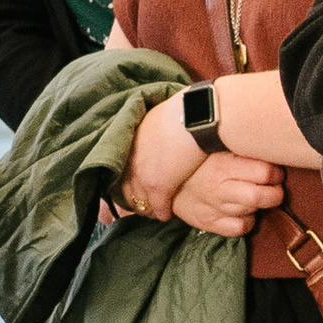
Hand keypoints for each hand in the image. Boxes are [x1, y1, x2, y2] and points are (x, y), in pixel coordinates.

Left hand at [121, 91, 206, 218]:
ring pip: (139, 200)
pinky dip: (163, 213)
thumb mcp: (164, 112)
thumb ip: (157, 124)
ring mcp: (142, 173)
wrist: (200, 115)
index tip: (137, 185)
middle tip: (143, 205)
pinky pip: (158, 207)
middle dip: (134, 198)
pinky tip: (167, 215)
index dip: (129, 179)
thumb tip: (167, 121)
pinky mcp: (158, 186)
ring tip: (156, 212)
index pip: (122, 165)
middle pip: (126, 186)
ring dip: (148, 208)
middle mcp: (131, 157)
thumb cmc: (190, 108)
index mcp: (131, 138)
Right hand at [169, 149, 284, 237]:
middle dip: (276, 194)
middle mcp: (218, 186)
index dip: (276, 173)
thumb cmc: (198, 158)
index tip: (275, 171)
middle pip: (262, 196)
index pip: (266, 172)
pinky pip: (239, 228)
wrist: (164, 176)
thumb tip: (271, 143)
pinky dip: (248, 222)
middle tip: (274, 188)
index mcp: (223, 163)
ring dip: (260, 206)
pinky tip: (245, 212)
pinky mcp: (208, 222)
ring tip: (256, 196)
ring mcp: (213, 206)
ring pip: (252, 212)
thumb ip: (240, 146)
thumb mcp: (216, 145)